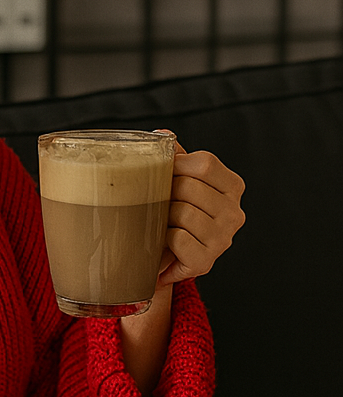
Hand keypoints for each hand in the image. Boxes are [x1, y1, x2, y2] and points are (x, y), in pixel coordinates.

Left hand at [158, 138, 245, 286]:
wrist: (169, 254)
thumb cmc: (175, 211)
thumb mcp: (180, 180)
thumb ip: (175, 156)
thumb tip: (164, 135)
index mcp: (232, 186)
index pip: (205, 163)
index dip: (177, 165)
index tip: (166, 173)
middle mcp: (234, 212)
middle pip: (189, 186)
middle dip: (166, 192)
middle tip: (162, 202)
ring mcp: (223, 239)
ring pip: (183, 212)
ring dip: (164, 216)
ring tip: (165, 222)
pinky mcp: (206, 261)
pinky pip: (178, 238)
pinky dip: (165, 238)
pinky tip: (168, 241)